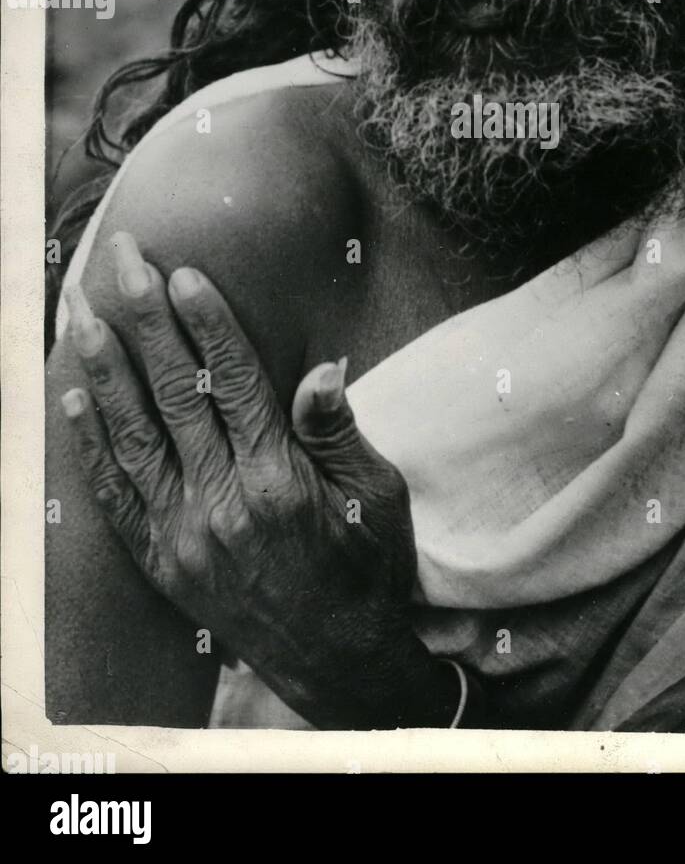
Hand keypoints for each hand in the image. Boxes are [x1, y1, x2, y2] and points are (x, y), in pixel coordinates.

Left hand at [60, 232, 460, 728]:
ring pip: (131, 435)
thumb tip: (319, 369)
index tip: (182, 272)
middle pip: (173, 393)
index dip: (206, 323)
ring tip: (78, 310)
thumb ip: (339, 431)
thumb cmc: (368, 565)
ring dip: (102, 366)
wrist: (339, 660)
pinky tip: (73, 396)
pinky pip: (116, 496)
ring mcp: (184, 536)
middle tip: (121, 258)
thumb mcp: (378, 494)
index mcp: (281, 481)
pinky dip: (90, 444)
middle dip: (143, 318)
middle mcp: (223, 504)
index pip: (233, 383)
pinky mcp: (162, 561)